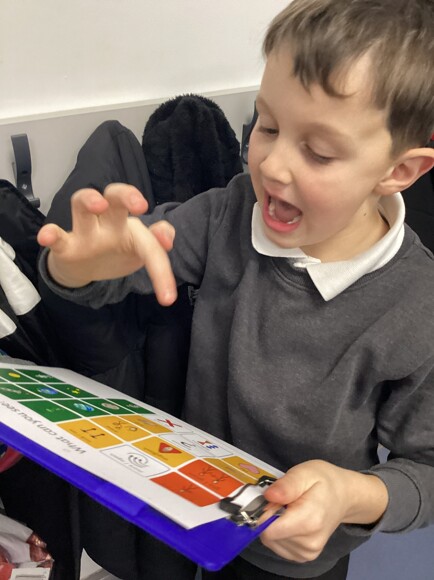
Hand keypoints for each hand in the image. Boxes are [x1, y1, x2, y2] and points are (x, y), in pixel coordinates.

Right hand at [37, 183, 176, 305]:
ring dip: (89, 200)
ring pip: (81, 204)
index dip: (160, 262)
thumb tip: (167, 239)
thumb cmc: (116, 254)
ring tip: (99, 205)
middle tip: (141, 205)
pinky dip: (51, 234)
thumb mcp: (140, 252)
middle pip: (114, 196)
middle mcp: (107, 223)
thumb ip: (156, 244)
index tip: (168, 297)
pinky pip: (57, 236)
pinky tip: (47, 236)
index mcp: (128, 225)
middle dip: (127, 195)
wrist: (84, 270)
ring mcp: (84, 232)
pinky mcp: (65, 246)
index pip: (146, 235)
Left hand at [260, 460, 387, 562]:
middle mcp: (309, 543)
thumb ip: (287, 485)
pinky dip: (280, 532)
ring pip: (272, 541)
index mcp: (309, 521)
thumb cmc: (324, 480)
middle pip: (268, 535)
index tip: (274, 499)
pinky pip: (278, 546)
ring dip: (275, 524)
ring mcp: (307, 553)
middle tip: (284, 501)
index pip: (269, 530)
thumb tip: (268, 496)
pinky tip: (292, 520)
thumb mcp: (305, 472)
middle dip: (270, 517)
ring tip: (291, 509)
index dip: (264, 512)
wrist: (344, 496)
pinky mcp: (304, 556)